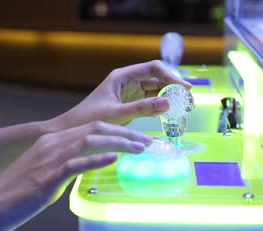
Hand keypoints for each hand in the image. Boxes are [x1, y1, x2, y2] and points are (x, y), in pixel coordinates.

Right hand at [0, 121, 151, 230]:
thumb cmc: (15, 194)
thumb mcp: (43, 173)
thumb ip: (64, 166)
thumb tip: (85, 168)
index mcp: (51, 142)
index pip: (91, 128)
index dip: (117, 131)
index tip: (136, 138)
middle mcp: (52, 144)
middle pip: (96, 129)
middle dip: (124, 134)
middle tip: (146, 142)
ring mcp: (50, 159)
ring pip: (90, 141)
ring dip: (119, 143)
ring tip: (140, 148)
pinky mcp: (47, 177)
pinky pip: (77, 164)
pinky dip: (98, 159)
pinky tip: (115, 159)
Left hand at [55, 60, 191, 127]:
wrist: (72, 130)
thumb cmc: (88, 119)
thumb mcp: (116, 114)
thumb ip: (142, 108)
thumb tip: (168, 102)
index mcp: (122, 76)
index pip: (153, 68)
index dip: (171, 76)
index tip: (185, 88)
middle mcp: (127, 82)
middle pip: (157, 79)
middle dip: (173, 88)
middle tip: (189, 101)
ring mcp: (129, 93)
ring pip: (154, 91)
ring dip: (168, 98)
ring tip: (184, 108)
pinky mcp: (129, 105)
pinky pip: (149, 103)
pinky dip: (160, 108)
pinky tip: (170, 115)